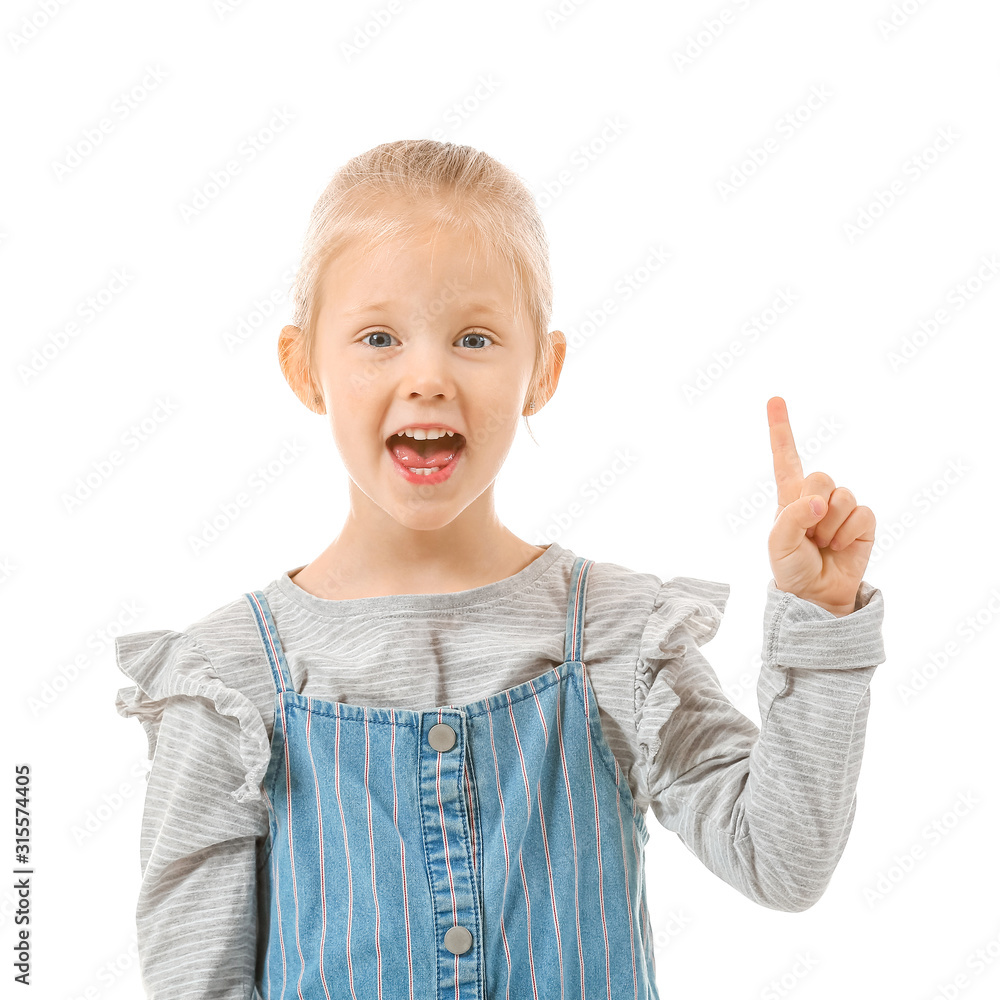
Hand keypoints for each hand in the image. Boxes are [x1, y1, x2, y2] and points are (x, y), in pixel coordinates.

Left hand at [767, 396, 875, 614]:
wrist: (817, 594)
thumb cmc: (791, 568)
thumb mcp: (779, 545)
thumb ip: (792, 519)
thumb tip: (818, 502)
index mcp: (789, 496)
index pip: (785, 457)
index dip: (780, 429)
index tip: (774, 398)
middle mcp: (816, 497)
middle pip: (820, 478)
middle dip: (814, 506)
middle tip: (809, 533)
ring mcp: (841, 508)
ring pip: (842, 498)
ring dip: (831, 527)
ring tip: (822, 544)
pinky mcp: (862, 522)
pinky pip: (861, 515)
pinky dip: (849, 534)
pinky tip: (840, 547)